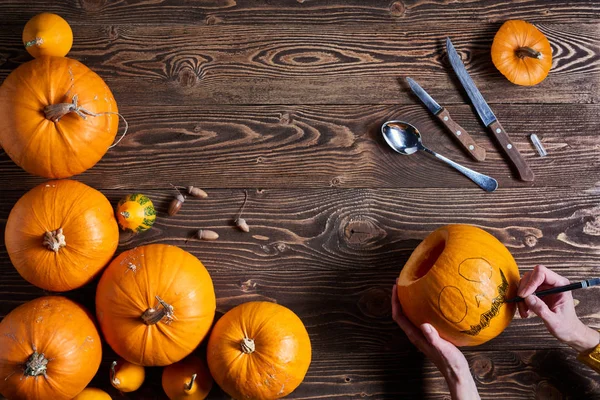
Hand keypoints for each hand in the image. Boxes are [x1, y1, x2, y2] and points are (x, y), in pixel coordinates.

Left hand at [392, 285, 479, 399]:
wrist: (457, 372)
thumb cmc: (450, 362)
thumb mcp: (442, 348)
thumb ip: (433, 338)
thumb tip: (424, 325)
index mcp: (415, 336)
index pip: (398, 316)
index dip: (395, 301)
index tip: (396, 287)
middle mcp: (416, 334)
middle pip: (401, 314)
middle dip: (399, 298)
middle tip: (402, 282)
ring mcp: (423, 334)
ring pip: (410, 315)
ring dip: (408, 302)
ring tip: (412, 288)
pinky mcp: (430, 334)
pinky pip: (420, 317)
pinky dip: (419, 307)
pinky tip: (428, 301)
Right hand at [517, 265, 599, 352]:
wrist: (569, 331)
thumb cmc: (566, 326)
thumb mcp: (555, 321)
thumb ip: (542, 309)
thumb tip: (528, 298)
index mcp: (561, 285)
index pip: (542, 272)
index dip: (531, 282)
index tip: (524, 296)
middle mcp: (552, 282)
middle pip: (531, 276)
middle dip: (524, 290)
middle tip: (522, 305)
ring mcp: (545, 287)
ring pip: (526, 283)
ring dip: (521, 297)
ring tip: (525, 311)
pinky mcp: (539, 292)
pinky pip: (525, 291)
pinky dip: (522, 301)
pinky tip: (526, 311)